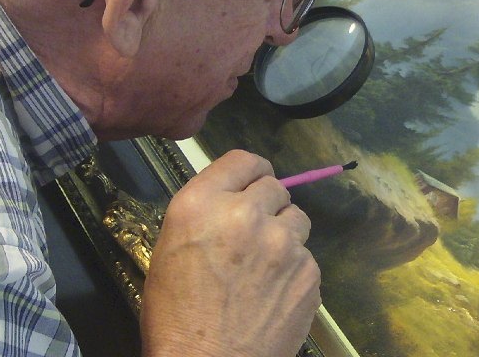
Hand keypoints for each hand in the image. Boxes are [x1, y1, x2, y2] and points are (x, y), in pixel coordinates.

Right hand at [140, 150, 320, 356]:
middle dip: (266, 205)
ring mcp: (282, 243)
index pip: (243, 160)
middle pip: (274, 186)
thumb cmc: (176, 317)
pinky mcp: (308, 271)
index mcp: (202, 205)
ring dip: (283, 234)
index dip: (250, 172)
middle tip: (252, 234)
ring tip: (262, 266)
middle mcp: (246, 215)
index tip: (252, 183)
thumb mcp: (170, 250)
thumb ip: (205, 213)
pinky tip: (272, 292)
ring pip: (296, 219)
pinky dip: (293, 269)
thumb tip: (233, 198)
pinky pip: (306, 256)